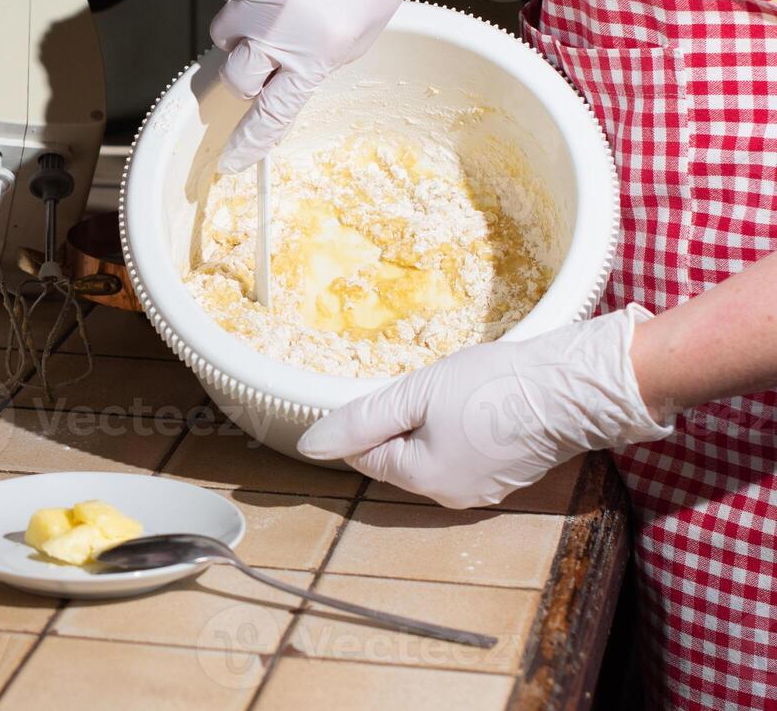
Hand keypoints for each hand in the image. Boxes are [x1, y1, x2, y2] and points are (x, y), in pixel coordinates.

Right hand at [210, 0, 443, 173]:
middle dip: (247, 73)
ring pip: (223, 33)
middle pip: (236, 77)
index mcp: (319, 50)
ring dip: (243, 30)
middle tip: (267, 55)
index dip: (248, 141)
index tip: (230, 161)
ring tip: (280, 4)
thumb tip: (270, 87)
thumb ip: (311, 65)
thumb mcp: (356, 36)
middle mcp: (284, 23)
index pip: (271, 111)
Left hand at [296, 307, 673, 508]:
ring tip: (457, 391)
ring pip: (434, 452)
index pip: (366, 455)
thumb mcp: (414, 394)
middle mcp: (451, 496)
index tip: (392, 390)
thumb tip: (308, 446)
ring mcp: (484, 489)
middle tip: (429, 386)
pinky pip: (467, 451)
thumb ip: (360, 420)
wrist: (573, 386)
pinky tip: (479, 402)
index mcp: (421, 481)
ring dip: (433, 422)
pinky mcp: (510, 474)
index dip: (370, 419)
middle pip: (399, 456)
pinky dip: (464, 427)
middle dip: (404, 421)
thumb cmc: (490, 386)